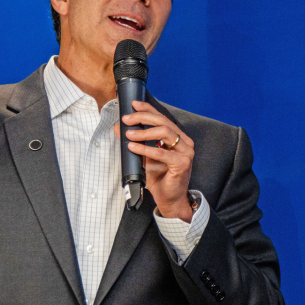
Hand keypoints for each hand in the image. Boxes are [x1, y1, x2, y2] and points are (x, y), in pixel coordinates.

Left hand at [114, 101, 194, 222]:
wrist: (170, 199)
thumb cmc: (159, 178)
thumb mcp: (144, 156)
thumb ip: (135, 141)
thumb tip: (119, 128)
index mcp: (178, 138)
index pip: (163, 118)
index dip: (148, 109)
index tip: (133, 105)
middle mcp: (185, 142)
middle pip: (163, 122)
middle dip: (143, 118)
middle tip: (127, 119)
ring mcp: (186, 152)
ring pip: (165, 133)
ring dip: (144, 132)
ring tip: (128, 134)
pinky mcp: (182, 163)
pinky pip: (162, 152)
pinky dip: (146, 148)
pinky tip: (133, 147)